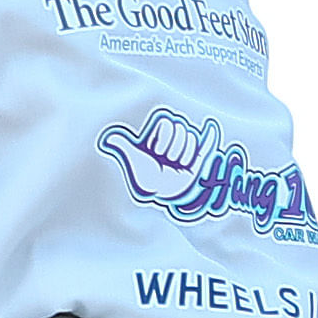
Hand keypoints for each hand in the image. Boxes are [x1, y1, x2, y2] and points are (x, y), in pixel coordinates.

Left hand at [99, 106, 213, 205]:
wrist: (163, 194)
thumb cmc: (147, 177)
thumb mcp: (135, 159)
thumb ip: (123, 145)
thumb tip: (107, 138)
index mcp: (158, 135)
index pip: (167, 123)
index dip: (163, 137)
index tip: (157, 152)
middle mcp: (172, 139)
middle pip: (180, 129)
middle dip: (173, 147)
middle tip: (167, 161)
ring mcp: (185, 148)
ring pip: (191, 139)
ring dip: (183, 155)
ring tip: (176, 166)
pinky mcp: (197, 158)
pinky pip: (206, 143)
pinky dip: (211, 135)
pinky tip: (211, 126)